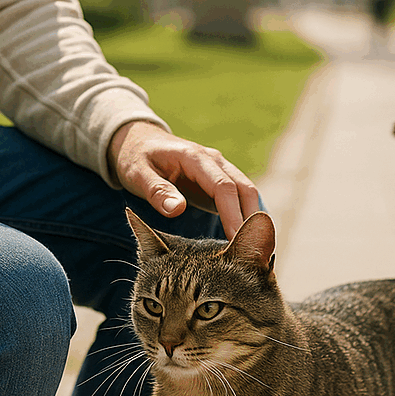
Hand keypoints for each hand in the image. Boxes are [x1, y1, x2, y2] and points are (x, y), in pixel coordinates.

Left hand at [108, 121, 259, 238]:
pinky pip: (239, 198)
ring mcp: (219, 170)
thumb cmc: (136, 158)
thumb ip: (157, 191)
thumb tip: (177, 209)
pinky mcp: (218, 181)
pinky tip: (246, 240)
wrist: (138, 142)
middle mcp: (214, 161)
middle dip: (252, 220)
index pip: (223, 186)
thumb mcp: (138, 174)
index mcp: (195, 158)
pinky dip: (246, 216)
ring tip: (258, 252)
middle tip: (256, 254)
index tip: (234, 241)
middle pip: (245, 189)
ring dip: (254, 220)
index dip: (232, 214)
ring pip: (247, 193)